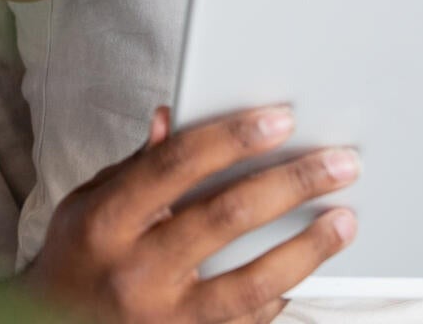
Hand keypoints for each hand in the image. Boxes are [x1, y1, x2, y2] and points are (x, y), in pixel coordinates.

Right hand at [23, 106, 358, 323]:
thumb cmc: (78, 258)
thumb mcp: (89, 201)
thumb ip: (139, 165)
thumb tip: (175, 119)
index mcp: (106, 220)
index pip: (178, 164)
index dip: (233, 136)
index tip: (280, 118)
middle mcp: (135, 270)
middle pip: (227, 215)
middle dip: (291, 184)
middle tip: (339, 164)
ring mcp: (163, 316)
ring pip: (250, 282)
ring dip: (306, 248)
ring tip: (344, 221)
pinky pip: (245, 322)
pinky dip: (280, 295)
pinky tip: (306, 271)